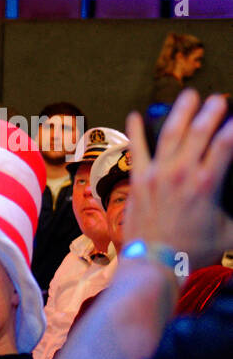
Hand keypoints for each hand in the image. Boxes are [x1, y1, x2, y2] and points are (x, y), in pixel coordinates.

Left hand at [124, 90, 232, 270]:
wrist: (153, 263)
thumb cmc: (192, 251)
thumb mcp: (229, 234)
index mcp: (207, 183)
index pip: (226, 143)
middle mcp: (181, 173)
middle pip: (199, 131)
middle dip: (211, 111)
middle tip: (218, 100)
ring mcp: (156, 174)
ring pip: (170, 134)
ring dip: (181, 112)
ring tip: (189, 95)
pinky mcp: (138, 180)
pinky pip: (136, 150)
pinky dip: (135, 131)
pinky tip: (134, 116)